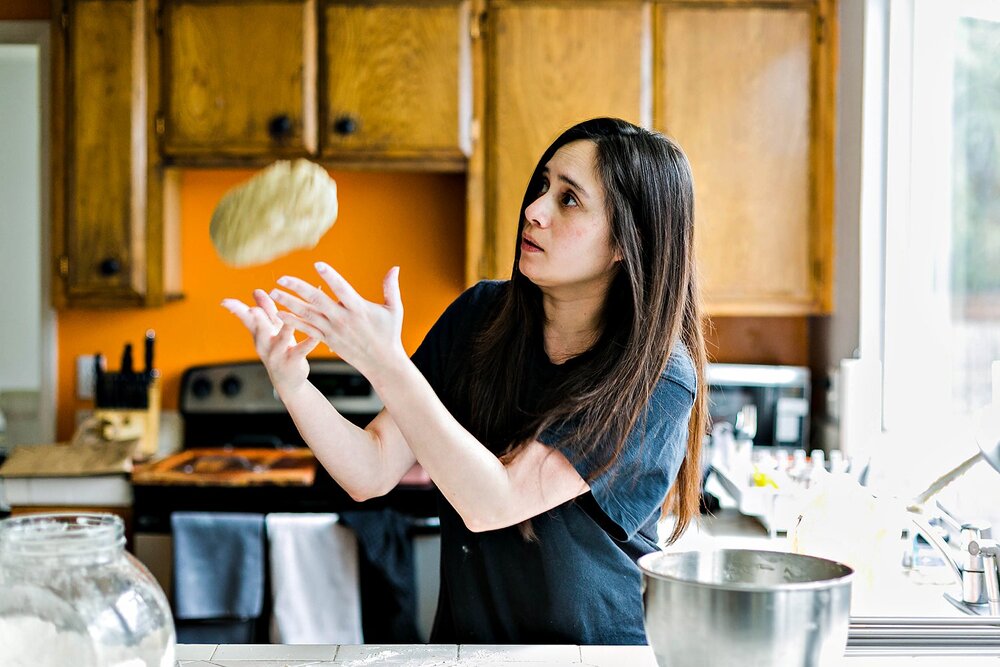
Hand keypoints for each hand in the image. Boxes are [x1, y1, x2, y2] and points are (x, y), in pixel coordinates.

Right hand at [221, 289, 319, 391]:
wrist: (288, 381)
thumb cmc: (279, 348)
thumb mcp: (271, 330)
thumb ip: (265, 310)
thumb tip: (256, 291)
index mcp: (259, 333)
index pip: (246, 319)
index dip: (236, 310)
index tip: (224, 302)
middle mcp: (266, 343)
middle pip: (259, 328)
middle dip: (256, 319)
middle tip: (253, 310)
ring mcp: (279, 353)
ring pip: (281, 339)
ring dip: (285, 328)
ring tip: (288, 319)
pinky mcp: (293, 360)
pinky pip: (301, 350)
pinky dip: (308, 342)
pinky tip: (315, 336)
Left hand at [267, 262, 406, 381]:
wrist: (382, 363)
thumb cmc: (389, 334)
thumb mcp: (394, 310)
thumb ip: (391, 288)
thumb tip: (395, 268)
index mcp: (359, 308)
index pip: (342, 289)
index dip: (330, 276)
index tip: (318, 265)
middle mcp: (343, 319)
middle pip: (317, 300)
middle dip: (297, 288)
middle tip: (281, 277)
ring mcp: (333, 330)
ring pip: (307, 314)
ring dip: (289, 303)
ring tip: (273, 292)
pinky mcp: (328, 340)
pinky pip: (307, 329)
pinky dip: (293, 322)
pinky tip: (279, 314)